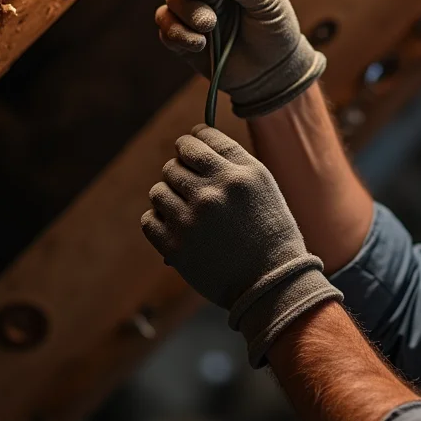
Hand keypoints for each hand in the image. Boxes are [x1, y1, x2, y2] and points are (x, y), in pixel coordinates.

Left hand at [141, 124, 342, 366]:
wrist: (271, 282)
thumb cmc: (270, 232)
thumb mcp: (263, 187)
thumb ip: (231, 162)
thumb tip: (192, 146)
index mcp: (242, 173)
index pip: (201, 138)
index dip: (192, 140)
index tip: (190, 148)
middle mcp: (216, 190)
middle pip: (175, 163)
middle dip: (180, 172)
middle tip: (191, 187)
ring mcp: (193, 218)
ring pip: (158, 190)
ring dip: (168, 197)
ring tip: (186, 211)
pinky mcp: (175, 245)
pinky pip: (149, 219)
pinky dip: (159, 222)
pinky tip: (177, 228)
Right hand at [155, 0, 325, 117]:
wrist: (275, 73)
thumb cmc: (277, 31)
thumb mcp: (267, 2)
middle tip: (210, 13)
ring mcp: (195, 12)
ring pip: (171, 3)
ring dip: (186, 15)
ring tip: (209, 27)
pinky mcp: (185, 37)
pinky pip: (166, 29)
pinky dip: (177, 35)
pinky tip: (200, 44)